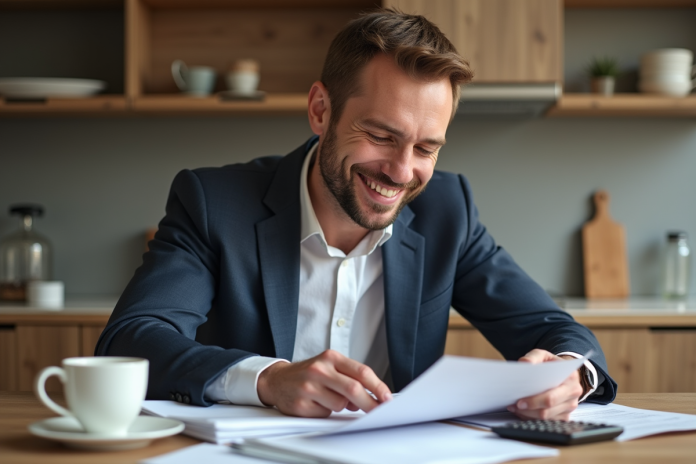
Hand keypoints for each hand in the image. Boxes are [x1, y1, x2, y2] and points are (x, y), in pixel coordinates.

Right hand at [257, 349, 392, 417]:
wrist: (278, 380)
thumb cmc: (309, 373)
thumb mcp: (330, 366)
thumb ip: (350, 377)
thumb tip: (374, 394)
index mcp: (331, 357)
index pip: (361, 371)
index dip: (377, 386)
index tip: (387, 397)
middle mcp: (319, 369)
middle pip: (353, 389)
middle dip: (370, 403)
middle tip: (377, 411)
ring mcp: (309, 386)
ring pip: (341, 404)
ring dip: (342, 406)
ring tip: (330, 398)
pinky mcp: (301, 404)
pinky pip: (325, 413)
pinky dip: (327, 411)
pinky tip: (317, 403)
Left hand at [507, 349, 583, 420]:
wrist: (563, 371)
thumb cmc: (551, 364)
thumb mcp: (543, 355)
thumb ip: (533, 357)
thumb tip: (524, 363)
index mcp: (570, 379)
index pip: (551, 397)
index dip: (534, 401)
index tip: (519, 401)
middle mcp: (573, 394)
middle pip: (548, 410)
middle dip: (528, 410)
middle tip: (514, 405)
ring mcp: (570, 407)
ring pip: (546, 418)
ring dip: (527, 414)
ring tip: (515, 407)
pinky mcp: (565, 415)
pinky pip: (547, 422)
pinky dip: (532, 417)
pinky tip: (523, 411)